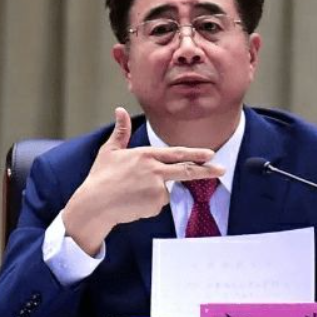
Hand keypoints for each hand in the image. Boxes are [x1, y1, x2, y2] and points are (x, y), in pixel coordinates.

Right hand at [63, 107, 224, 254]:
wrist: (94, 205)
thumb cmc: (100, 177)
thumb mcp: (110, 151)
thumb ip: (121, 131)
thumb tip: (120, 110)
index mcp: (146, 155)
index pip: (177, 153)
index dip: (195, 153)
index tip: (211, 153)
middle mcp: (154, 170)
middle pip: (186, 171)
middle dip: (207, 171)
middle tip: (222, 170)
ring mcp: (156, 189)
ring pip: (165, 191)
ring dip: (154, 193)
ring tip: (132, 192)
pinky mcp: (154, 205)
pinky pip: (158, 205)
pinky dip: (149, 205)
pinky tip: (133, 202)